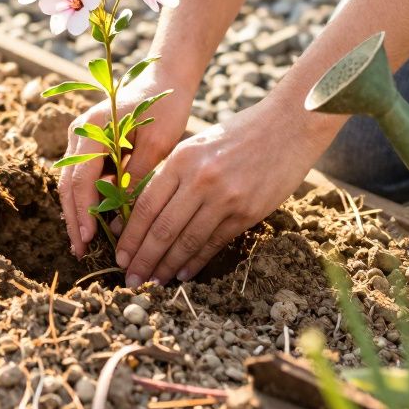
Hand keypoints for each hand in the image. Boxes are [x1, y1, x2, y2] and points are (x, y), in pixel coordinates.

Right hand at [58, 69, 194, 257]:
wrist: (164, 80)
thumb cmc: (163, 107)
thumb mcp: (155, 144)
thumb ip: (135, 178)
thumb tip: (122, 219)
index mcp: (92, 128)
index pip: (81, 178)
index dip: (84, 210)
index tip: (89, 237)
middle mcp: (79, 133)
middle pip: (69, 184)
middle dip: (74, 219)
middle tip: (80, 251)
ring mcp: (82, 139)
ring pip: (72, 183)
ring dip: (77, 213)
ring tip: (83, 244)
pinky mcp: (91, 146)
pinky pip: (83, 177)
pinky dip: (86, 200)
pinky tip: (93, 223)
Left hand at [113, 93, 336, 286]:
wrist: (288, 126)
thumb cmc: (237, 134)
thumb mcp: (196, 146)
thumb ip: (172, 176)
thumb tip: (142, 214)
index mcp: (181, 159)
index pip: (147, 206)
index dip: (130, 236)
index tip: (120, 255)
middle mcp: (200, 179)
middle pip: (163, 229)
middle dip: (144, 259)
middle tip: (131, 280)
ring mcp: (225, 198)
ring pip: (187, 241)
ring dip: (167, 266)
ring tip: (154, 282)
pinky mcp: (247, 212)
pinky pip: (215, 243)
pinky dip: (196, 261)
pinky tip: (184, 273)